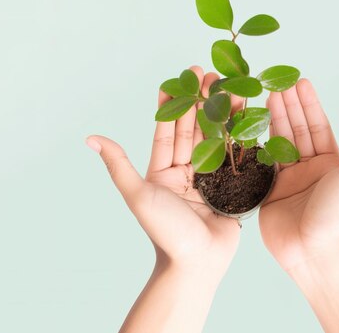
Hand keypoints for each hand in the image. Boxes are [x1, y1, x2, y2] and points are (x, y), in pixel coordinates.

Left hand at [86, 66, 240, 332]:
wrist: (196, 263)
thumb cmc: (164, 231)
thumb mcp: (138, 194)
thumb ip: (118, 164)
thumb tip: (91, 138)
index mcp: (163, 171)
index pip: (168, 130)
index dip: (175, 103)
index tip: (181, 78)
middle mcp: (186, 171)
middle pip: (194, 129)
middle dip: (202, 101)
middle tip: (211, 73)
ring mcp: (210, 178)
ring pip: (216, 139)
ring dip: (223, 113)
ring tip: (232, 87)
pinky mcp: (231, 187)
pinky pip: (236, 157)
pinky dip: (241, 136)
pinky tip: (248, 115)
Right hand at [259, 78, 338, 270]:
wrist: (314, 252)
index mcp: (331, 163)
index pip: (317, 125)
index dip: (308, 103)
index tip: (299, 81)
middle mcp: (309, 168)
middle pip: (296, 130)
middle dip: (287, 106)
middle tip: (275, 82)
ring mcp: (288, 180)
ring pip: (278, 142)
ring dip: (272, 119)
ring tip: (263, 96)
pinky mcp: (269, 191)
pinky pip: (262, 163)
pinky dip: (256, 144)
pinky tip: (250, 126)